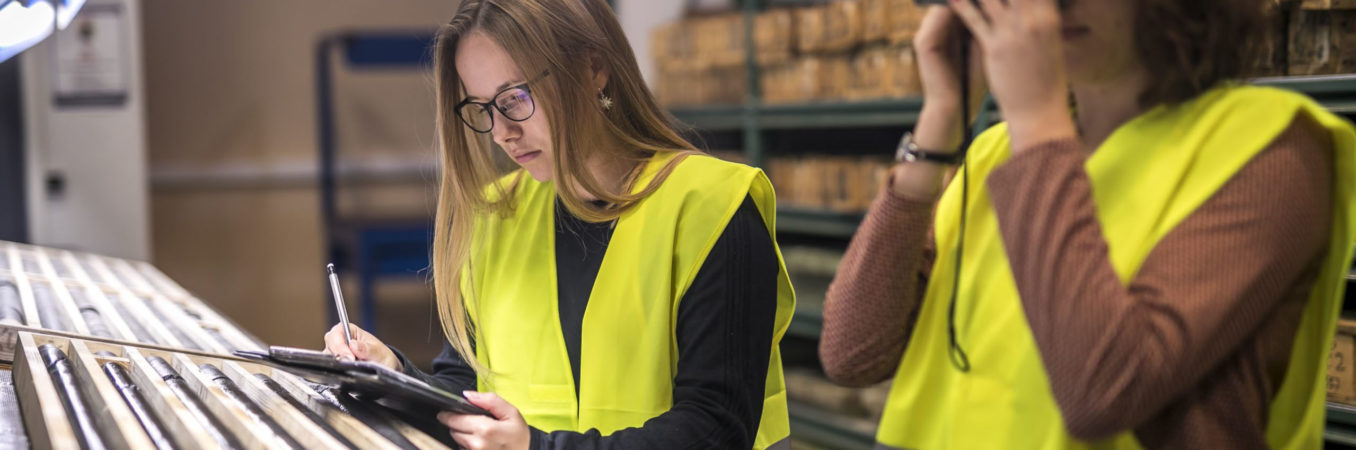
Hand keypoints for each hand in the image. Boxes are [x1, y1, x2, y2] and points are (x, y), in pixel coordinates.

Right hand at [322, 323, 400, 370]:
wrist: (383, 368)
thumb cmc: (380, 356)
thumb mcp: (378, 352)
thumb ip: (367, 349)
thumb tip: (353, 345)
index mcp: (350, 331)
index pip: (337, 333)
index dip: (340, 345)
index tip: (350, 356)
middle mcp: (339, 341)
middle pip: (329, 345)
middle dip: (339, 356)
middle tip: (352, 364)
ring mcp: (334, 353)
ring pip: (326, 358)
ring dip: (337, 364)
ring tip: (353, 368)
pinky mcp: (333, 365)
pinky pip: (328, 368)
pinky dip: (336, 371)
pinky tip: (347, 373)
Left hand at [438, 392, 529, 449]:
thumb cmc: (518, 436)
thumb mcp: (511, 413)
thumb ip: (490, 400)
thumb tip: (467, 394)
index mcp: (486, 430)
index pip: (455, 419)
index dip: (450, 414)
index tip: (449, 412)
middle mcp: (478, 445)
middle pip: (454, 430)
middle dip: (459, 425)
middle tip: (473, 424)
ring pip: (457, 441)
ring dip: (463, 436)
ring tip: (479, 435)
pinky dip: (467, 446)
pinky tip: (479, 445)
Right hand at [913, 5, 988, 151]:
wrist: (955, 109)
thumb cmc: (974, 82)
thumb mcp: (984, 47)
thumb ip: (986, 22)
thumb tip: (1001, 3)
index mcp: (947, 30)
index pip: (962, 2)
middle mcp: (934, 29)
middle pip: (953, 1)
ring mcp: (926, 35)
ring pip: (945, 4)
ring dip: (964, 0)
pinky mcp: (924, 43)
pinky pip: (938, 17)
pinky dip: (956, 7)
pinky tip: (974, 4)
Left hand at [949, 0, 1076, 150]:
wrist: (1040, 112)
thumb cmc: (1046, 81)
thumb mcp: (1050, 45)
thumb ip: (1040, 21)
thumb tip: (1034, 7)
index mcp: (1050, 18)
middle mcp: (1033, 20)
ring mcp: (1013, 33)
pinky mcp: (994, 47)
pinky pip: (974, 18)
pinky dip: (962, 4)